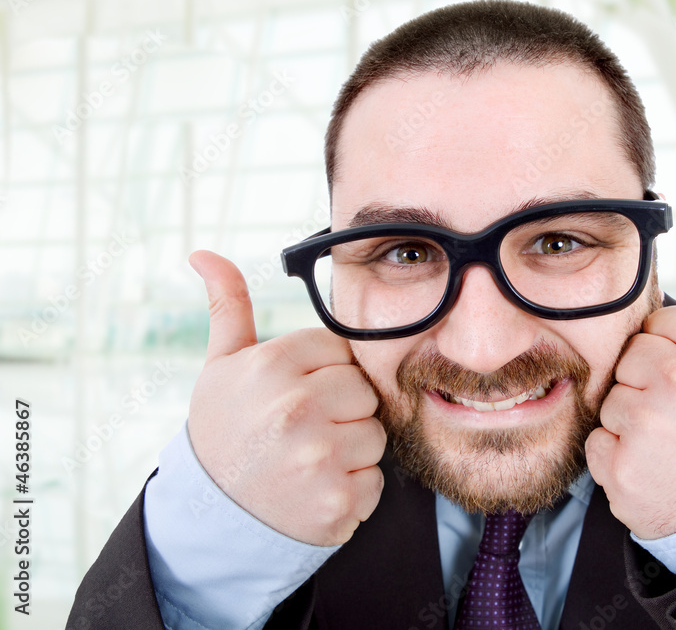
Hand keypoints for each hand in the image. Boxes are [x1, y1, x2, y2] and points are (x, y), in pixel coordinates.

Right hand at [186, 250, 385, 545]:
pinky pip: (376, 480)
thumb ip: (228, 307)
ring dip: (350, 451)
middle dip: (341, 410)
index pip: (340, 350)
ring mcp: (318, 456)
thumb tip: (204, 253)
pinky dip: (353, 489)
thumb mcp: (220, 368)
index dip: (322, 375)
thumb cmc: (223, 433)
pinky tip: (316, 490)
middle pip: (363, 390)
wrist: (212, 518)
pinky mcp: (338, 500)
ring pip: (375, 434)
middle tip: (301, 432)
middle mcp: (295, 407)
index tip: (294, 396)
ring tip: (308, 461)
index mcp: (270, 366)